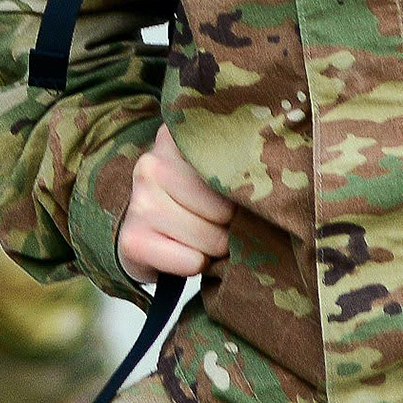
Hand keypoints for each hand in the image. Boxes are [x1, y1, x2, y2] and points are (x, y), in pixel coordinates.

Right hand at [117, 127, 234, 282]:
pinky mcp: (133, 240)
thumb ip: (234, 169)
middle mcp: (151, 164)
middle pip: (223, 208)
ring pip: (210, 238)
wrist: (143, 234)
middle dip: (229, 225)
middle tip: (218, 225)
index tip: (237, 195)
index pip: (232, 168)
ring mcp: (140, 202)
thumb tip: (269, 196)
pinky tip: (183, 254)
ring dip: (214, 248)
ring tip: (201, 239)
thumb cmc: (190, 201)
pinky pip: (191, 261)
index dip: (243, 191)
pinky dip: (196, 264)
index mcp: (174, 138)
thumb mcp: (209, 171)